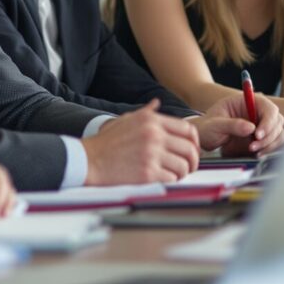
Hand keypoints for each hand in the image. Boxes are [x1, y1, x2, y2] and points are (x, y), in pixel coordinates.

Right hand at [82, 99, 201, 184]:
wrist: (89, 160)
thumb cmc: (107, 141)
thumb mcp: (126, 119)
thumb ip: (146, 112)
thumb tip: (156, 103)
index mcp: (152, 121)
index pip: (188, 129)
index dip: (195, 142)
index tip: (192, 149)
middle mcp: (154, 135)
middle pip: (190, 149)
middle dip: (193, 160)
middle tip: (190, 166)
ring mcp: (151, 154)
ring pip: (183, 165)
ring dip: (183, 172)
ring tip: (175, 174)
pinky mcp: (147, 173)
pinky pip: (172, 178)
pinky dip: (171, 180)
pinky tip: (164, 178)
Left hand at [193, 94, 283, 155]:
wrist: (205, 139)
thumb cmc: (208, 127)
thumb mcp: (215, 124)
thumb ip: (232, 125)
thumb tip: (251, 128)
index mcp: (247, 101)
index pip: (268, 107)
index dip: (268, 121)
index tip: (257, 134)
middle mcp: (257, 112)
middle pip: (277, 121)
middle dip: (269, 135)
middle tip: (253, 147)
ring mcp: (261, 125)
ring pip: (278, 133)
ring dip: (270, 144)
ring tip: (253, 151)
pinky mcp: (262, 138)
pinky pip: (274, 143)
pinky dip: (269, 150)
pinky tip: (258, 154)